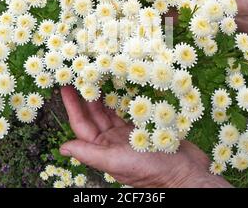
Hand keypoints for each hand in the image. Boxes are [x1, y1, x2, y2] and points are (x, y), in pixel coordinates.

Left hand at [59, 86, 231, 187]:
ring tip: (94, 78)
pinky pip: (128, 111)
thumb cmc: (151, 170)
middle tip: (78, 75)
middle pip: (94, 115)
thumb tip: (62, 148)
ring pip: (110, 111)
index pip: (82, 124)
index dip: (72, 106)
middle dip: (85, 96)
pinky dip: (121, 100)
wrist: (185, 172)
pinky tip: (118, 88)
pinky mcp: (143, 128)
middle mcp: (113, 141)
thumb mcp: (116, 161)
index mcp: (103, 149)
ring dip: (101, 96)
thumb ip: (89, 153)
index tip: (65, 87)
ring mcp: (128, 134)